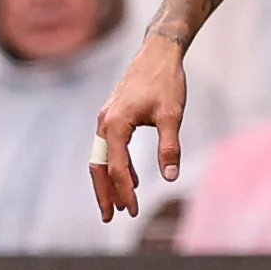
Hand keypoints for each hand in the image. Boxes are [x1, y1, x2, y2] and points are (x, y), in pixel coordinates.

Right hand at [91, 37, 188, 219]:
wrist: (158, 52)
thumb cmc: (166, 81)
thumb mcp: (172, 115)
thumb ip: (169, 146)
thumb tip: (170, 178)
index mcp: (115, 124)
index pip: (116, 167)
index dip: (124, 191)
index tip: (134, 210)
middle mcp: (105, 122)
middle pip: (98, 166)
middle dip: (105, 193)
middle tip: (111, 217)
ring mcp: (106, 118)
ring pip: (101, 157)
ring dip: (109, 181)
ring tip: (119, 205)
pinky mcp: (113, 115)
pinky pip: (109, 147)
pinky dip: (116, 165)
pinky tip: (131, 178)